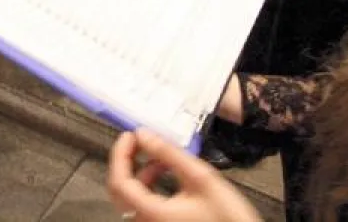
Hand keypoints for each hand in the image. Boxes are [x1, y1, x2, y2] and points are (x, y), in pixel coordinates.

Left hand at [107, 130, 262, 221]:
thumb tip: (144, 134)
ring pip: (131, 196)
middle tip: (139, 141)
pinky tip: (167, 173)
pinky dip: (149, 185)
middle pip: (120, 189)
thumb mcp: (201, 178)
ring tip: (163, 157)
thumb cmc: (228, 219)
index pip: (119, 180)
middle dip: (128, 161)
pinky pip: (143, 204)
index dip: (120, 154)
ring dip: (141, 172)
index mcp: (152, 213)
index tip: (129, 135)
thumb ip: (169, 154)